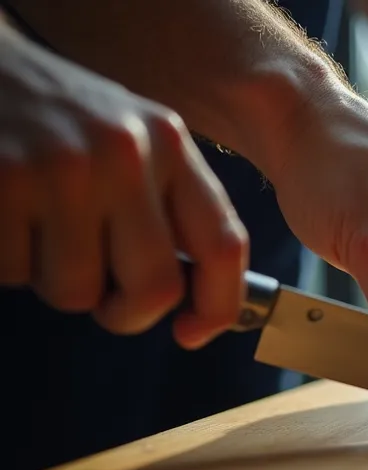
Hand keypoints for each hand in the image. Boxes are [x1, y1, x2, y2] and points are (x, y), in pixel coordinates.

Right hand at [0, 26, 247, 347]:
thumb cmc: (55, 116)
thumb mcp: (129, 138)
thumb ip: (165, 204)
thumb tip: (191, 297)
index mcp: (168, 143)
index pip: (224, 244)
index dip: (218, 305)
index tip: (193, 333)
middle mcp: (125, 153)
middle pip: (154, 287)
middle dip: (125, 312)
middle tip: (100, 296)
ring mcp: (63, 168)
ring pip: (77, 291)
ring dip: (53, 280)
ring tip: (39, 230)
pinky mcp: (4, 182)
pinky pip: (15, 272)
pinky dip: (8, 262)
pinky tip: (6, 214)